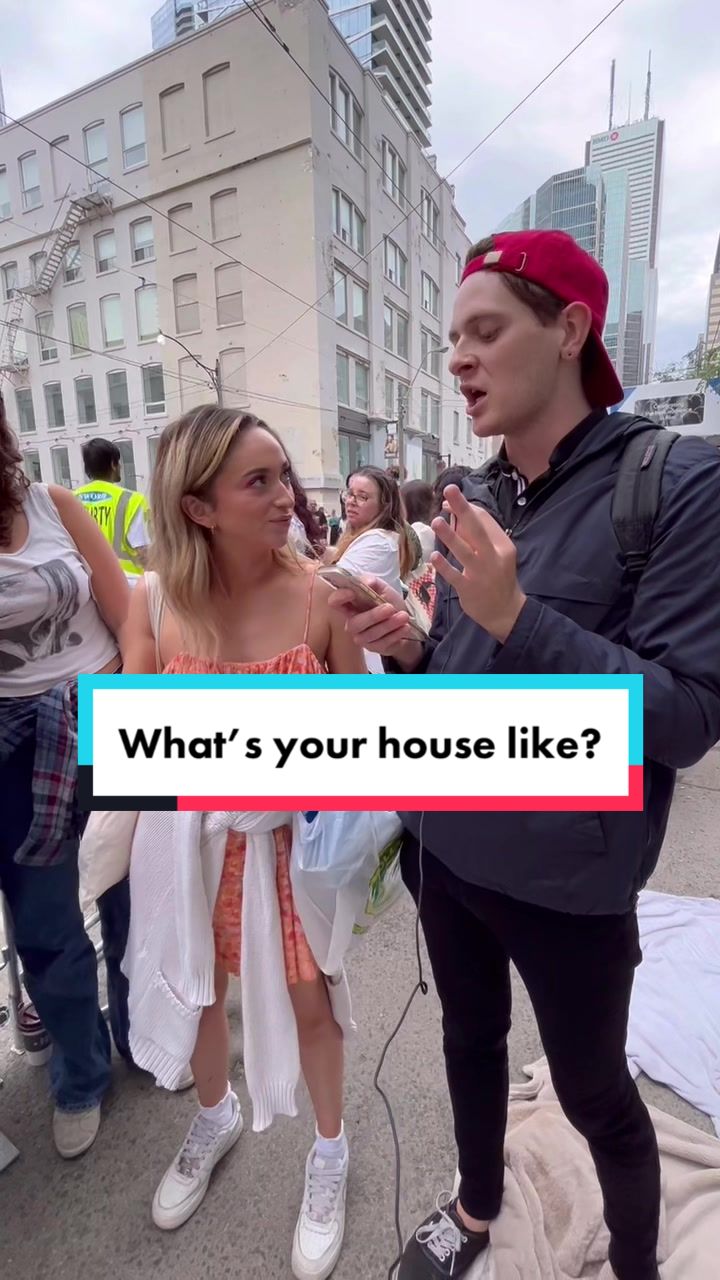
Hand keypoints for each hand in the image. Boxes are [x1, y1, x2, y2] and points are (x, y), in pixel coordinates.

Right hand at [327, 575, 422, 667]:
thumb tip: (367, 582)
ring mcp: (362, 637)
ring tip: (403, 616)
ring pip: (370, 634)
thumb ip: (373, 583)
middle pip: (354, 623)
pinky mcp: (374, 648)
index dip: (339, 598)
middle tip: (390, 607)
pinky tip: (404, 627)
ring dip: (388, 625)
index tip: (352, 593)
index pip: (335, 602)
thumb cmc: (389, 603)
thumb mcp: (382, 589)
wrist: (404, 622)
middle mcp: (352, 622)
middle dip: (373, 616)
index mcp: (351, 605)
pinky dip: (395, 634)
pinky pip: (382, 643)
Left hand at [432, 486, 525, 642]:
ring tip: (436, 521)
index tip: (448, 499)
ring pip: (464, 551)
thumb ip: (476, 535)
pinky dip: (444, 566)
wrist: (505, 612)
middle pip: (477, 529)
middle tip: (448, 490)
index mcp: (503, 545)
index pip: (484, 520)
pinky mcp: (469, 589)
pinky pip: (454, 575)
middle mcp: (493, 556)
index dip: (465, 507)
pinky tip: (434, 556)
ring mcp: (480, 573)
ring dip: (449, 535)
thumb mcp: (496, 553)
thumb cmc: (497, 576)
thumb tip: (452, 510)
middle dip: (462, 509)